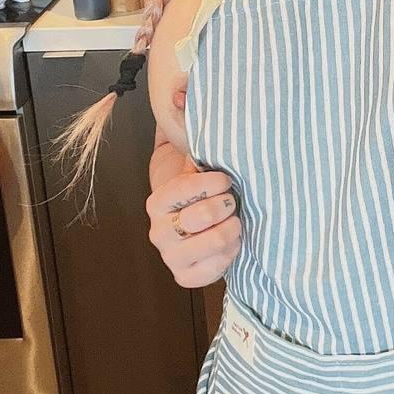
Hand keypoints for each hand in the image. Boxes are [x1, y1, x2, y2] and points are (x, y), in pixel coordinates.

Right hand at [147, 158, 240, 287]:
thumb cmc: (201, 199)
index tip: (226, 180)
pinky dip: (232, 252)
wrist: (196, 231)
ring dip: (233, 228)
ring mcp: (170, 257)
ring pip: (215, 240)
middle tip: (232, 202)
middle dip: (226, 205)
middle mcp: (158, 232)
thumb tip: (191, 116)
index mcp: (157, 203)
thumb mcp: (196, 174)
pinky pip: (217, 266)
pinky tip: (232, 242)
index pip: (184, 188)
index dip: (212, 182)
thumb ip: (197, 154)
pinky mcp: (185, 278)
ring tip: (235, 222)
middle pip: (203, 215)